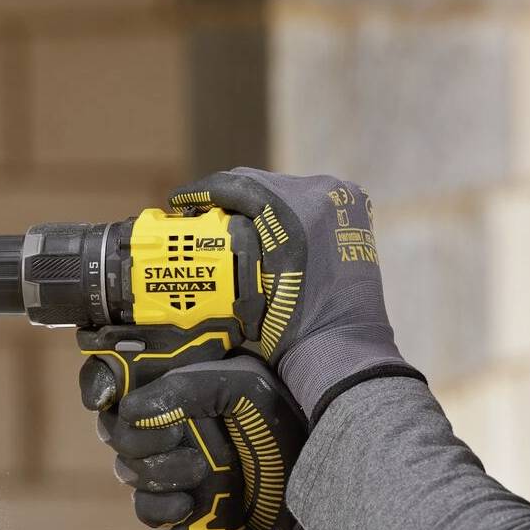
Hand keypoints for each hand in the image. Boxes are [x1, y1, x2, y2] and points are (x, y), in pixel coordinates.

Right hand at [78, 346, 334, 529]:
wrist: (319, 481)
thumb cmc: (289, 423)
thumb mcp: (245, 388)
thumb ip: (189, 387)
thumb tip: (133, 409)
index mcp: (180, 383)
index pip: (119, 377)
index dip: (101, 385)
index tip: (108, 398)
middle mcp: (170, 420)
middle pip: (115, 429)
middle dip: (138, 440)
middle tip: (178, 439)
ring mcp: (173, 460)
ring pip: (127, 469)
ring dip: (155, 474)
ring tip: (198, 474)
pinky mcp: (181, 499)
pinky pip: (144, 506)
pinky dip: (159, 508)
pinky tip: (189, 505)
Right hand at [166, 168, 423, 420]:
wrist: (340, 346)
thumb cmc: (295, 327)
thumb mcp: (249, 285)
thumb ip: (232, 241)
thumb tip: (206, 221)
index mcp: (299, 208)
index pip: (239, 184)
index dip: (203, 191)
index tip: (179, 200)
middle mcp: (324, 194)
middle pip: (262, 183)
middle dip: (226, 196)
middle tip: (197, 212)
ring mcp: (341, 201)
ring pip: (283, 190)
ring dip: (254, 202)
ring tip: (224, 219)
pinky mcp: (350, 213)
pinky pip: (306, 202)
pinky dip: (281, 210)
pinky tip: (261, 225)